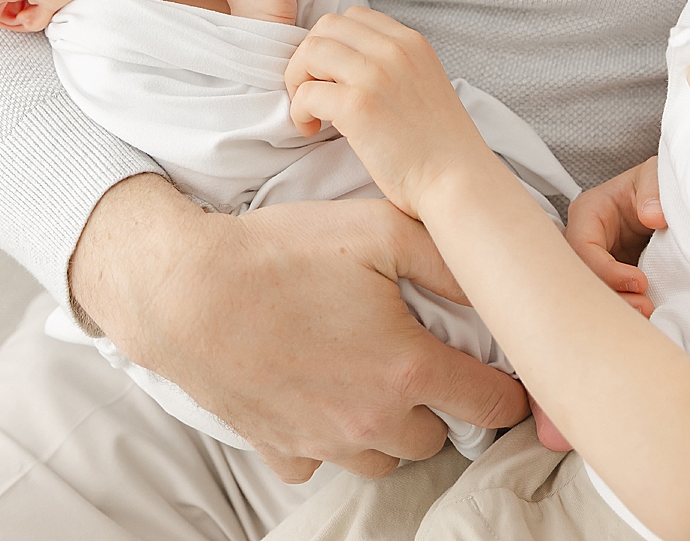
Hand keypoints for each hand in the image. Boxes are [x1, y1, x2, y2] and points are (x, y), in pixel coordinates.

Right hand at [69, 175, 528, 482]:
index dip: (507, 388)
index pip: (495, 406)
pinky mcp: (280, 449)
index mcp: (409, 368)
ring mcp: (325, 442)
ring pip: (384, 460)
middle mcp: (374, 419)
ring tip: (362, 378)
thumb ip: (448, 258)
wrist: (182, 291)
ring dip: (385, 429)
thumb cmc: (277, 255)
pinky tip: (311, 394)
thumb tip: (497, 285)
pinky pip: (319, 462)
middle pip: (439, 439)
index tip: (495, 372)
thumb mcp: (374, 227)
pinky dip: (323, 439)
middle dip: (436, 405)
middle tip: (410, 358)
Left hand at [283, 7, 494, 217]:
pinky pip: (307, 93)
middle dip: (308, 57)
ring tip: (309, 111)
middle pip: (326, 27)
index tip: (330, 74)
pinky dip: (298, 111)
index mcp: (411, 42)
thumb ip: (391, 65)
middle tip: (312, 91)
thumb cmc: (438, 145)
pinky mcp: (359, 106)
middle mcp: (394, 50)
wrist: (458, 182)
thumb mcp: (423, 83)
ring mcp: (376, 76)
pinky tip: (310, 129)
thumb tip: (343, 63)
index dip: (331, 42)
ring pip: (310, 52)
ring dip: (298, 80)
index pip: (353, 16)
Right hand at [564, 157, 664, 317]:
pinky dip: (625, 304)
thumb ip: (653, 190)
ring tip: (648, 310)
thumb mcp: (655, 176)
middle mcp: (584, 237)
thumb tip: (653, 216)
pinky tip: (646, 312)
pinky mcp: (611, 273)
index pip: (582, 246)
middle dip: (608, 294)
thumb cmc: (654, 183)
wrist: (664, 196)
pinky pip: (610, 291)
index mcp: (588, 212)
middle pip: (580, 273)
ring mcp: (597, 257)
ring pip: (592, 287)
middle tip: (644, 307)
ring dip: (617, 303)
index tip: (641, 281)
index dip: (607, 269)